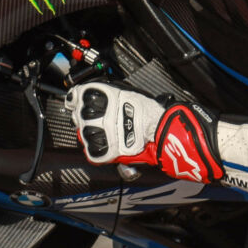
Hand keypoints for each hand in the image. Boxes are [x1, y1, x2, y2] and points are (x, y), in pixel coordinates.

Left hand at [71, 84, 222, 182]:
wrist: (169, 132)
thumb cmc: (159, 114)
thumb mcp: (133, 96)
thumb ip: (114, 98)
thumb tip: (99, 100)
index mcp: (108, 95)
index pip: (80, 95)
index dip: (78, 99)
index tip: (78, 102)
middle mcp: (101, 112)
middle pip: (79, 115)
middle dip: (84, 119)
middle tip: (95, 122)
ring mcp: (102, 132)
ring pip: (84, 134)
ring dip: (91, 136)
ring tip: (105, 137)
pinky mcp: (106, 150)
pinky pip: (93, 153)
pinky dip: (99, 153)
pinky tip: (108, 149)